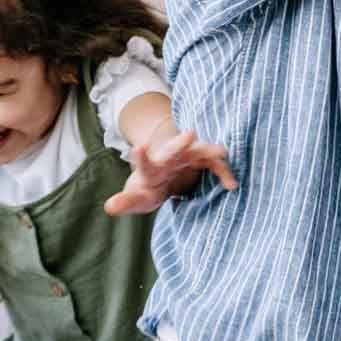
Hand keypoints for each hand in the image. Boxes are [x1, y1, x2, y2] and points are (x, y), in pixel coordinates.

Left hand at [103, 129, 238, 216]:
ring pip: (198, 151)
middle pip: (173, 149)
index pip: (144, 162)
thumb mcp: (138, 199)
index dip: (141, 157)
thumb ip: (126, 202)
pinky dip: (223, 173)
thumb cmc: (148, 188)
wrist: (164, 175)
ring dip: (209, 151)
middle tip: (190, 134)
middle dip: (180, 143)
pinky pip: (214, 165)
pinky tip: (232, 185)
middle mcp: (168, 158)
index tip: (137, 148)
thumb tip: (108, 206)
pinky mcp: (200, 160)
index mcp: (151, 168)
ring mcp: (186, 156)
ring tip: (222, 152)